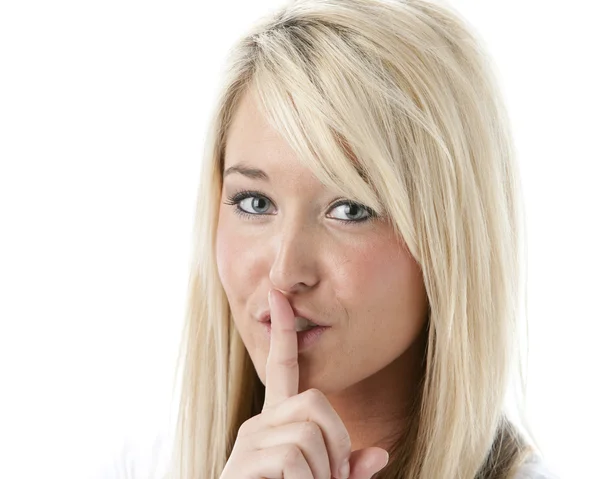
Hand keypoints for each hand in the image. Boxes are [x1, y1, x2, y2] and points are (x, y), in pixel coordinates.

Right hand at [219, 289, 388, 478]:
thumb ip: (346, 469)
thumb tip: (379, 454)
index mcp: (276, 423)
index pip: (280, 367)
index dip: (282, 331)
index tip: (278, 296)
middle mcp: (259, 423)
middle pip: (317, 402)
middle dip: (336, 444)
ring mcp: (249, 442)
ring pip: (311, 435)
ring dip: (323, 475)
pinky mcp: (245, 463)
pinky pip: (297, 461)